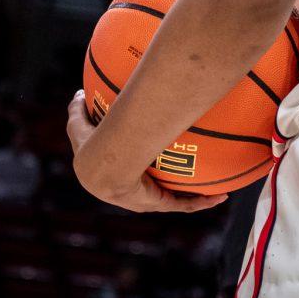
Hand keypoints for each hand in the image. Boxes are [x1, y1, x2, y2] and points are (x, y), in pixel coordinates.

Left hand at [66, 90, 226, 213]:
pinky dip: (202, 202)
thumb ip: (77, 109)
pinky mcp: (158, 204)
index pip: (125, 176)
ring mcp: (146, 201)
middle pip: (150, 192)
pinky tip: (220, 196)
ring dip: (192, 199)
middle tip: (177, 177)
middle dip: (162, 190)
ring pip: (173, 201)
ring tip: (212, 192)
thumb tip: (79, 93)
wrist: (103, 166)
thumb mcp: (79, 123)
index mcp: (112, 177)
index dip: (133, 171)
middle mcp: (130, 193)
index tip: (141, 164)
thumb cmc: (92, 143)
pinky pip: (185, 204)